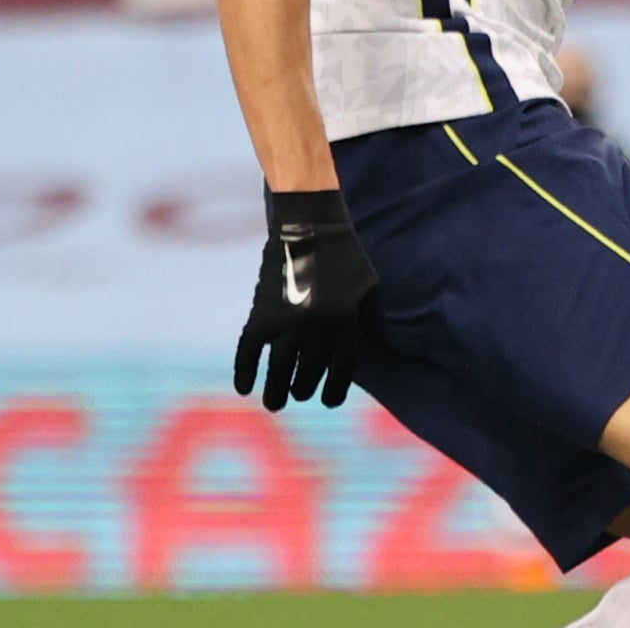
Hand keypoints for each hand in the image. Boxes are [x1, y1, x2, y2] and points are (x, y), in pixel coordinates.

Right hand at [236, 190, 379, 410]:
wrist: (309, 225)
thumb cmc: (345, 255)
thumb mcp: (369, 285)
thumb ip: (374, 319)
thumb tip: (386, 346)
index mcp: (346, 321)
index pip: (342, 368)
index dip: (336, 389)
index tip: (329, 401)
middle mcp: (316, 327)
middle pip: (309, 372)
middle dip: (304, 388)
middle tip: (299, 393)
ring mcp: (287, 322)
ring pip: (279, 370)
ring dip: (276, 391)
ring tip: (275, 403)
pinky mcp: (261, 314)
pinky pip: (248, 351)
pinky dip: (243, 370)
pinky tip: (244, 387)